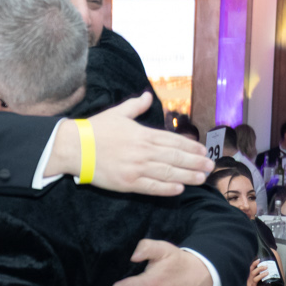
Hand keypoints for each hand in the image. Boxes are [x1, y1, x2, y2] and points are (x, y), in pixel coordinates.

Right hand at [71, 96, 214, 196]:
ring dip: (188, 176)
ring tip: (202, 179)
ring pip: (169, 173)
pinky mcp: (127, 182)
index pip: (174, 141)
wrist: (75, 147)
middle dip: (196, 162)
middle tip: (211, 166)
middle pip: (176, 157)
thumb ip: (135, 106)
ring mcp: (136, 168)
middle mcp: (143, 151)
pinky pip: (152, 187)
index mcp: (143, 134)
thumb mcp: (117, 113)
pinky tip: (180, 189)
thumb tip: (147, 96)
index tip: (204, 151)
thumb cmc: (95, 130)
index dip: (191, 147)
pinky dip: (167, 189)